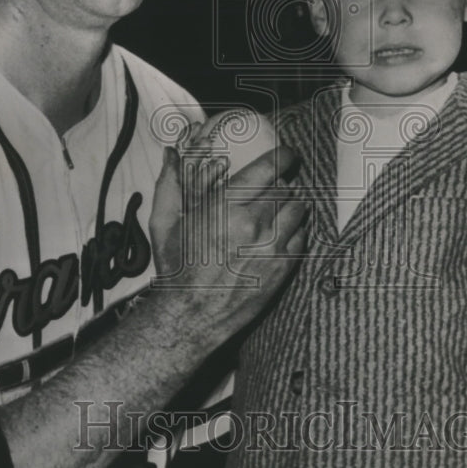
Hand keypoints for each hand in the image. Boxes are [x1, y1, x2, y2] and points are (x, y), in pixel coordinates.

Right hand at [149, 142, 306, 348]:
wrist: (191, 313)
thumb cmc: (177, 266)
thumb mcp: (164, 222)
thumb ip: (169, 184)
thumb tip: (170, 154)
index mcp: (226, 206)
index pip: (270, 167)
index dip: (284, 156)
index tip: (285, 154)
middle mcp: (253, 223)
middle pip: (286, 188)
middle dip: (281, 184)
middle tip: (271, 188)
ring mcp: (272, 247)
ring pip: (298, 210)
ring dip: (291, 205)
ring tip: (277, 210)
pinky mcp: (282, 268)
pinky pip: (302, 237)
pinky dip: (295, 230)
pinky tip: (280, 233)